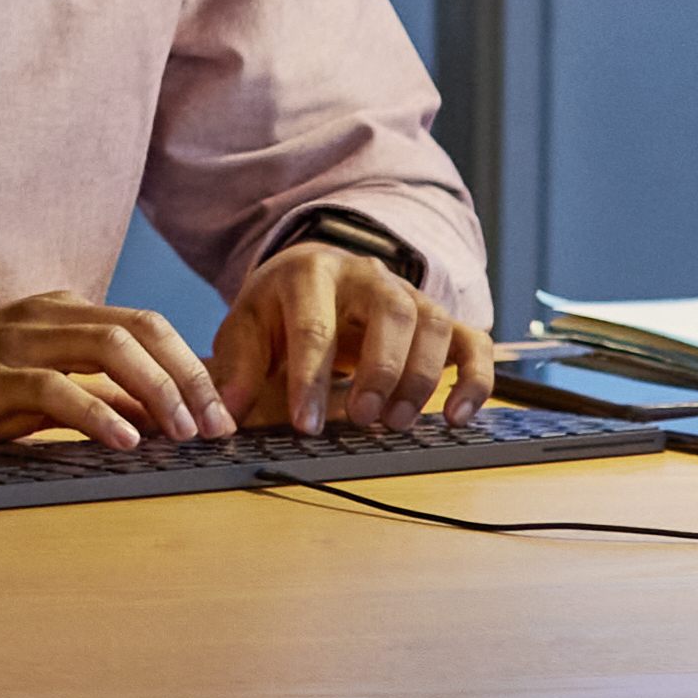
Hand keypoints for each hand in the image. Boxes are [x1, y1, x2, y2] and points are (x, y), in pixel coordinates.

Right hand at [0, 297, 227, 452]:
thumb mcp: (30, 385)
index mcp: (60, 312)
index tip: (222, 415)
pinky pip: (56, 388)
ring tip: (184, 432)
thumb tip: (153, 416)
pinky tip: (124, 440)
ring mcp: (17, 341)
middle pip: (143, 330)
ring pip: (110, 349)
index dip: (193, 368)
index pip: (147, 327)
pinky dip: (97, 412)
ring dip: (158, 392)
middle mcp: (46, 316)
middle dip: (190, 378)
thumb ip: (91, 393)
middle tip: (218, 426)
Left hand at [214, 236, 485, 431]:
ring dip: (421, 377)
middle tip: (364, 419)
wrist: (311, 277)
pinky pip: (472, 341)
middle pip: (391, 312)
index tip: (307, 424)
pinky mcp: (439, 319)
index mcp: (310, 273)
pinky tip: (457, 416)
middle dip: (381, 369)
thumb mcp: (246, 328)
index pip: (315, 324)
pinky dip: (474, 379)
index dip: (310, 378)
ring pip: (433, 324)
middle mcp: (367, 276)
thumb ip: (236, 367)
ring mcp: (408, 294)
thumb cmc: (279, 310)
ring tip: (396, 422)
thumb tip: (224, 414)